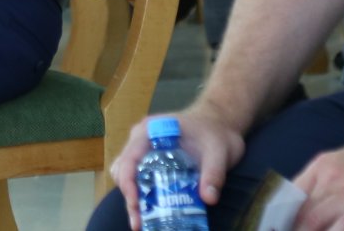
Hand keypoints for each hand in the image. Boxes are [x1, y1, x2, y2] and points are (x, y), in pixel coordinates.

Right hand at [108, 105, 245, 226]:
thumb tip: (208, 199)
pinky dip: (141, 195)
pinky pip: (138, 179)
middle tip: (139, 221)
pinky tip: (150, 211)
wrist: (219, 123)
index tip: (137, 204)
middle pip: (124, 170)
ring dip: (133, 199)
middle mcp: (141, 139)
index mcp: (152, 130)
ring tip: (142, 221)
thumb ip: (214, 173)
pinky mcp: (151, 161)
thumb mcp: (219, 151)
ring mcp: (144, 150)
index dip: (128, 182)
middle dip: (130, 197)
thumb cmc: (215, 132)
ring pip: (127, 176)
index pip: (130, 157)